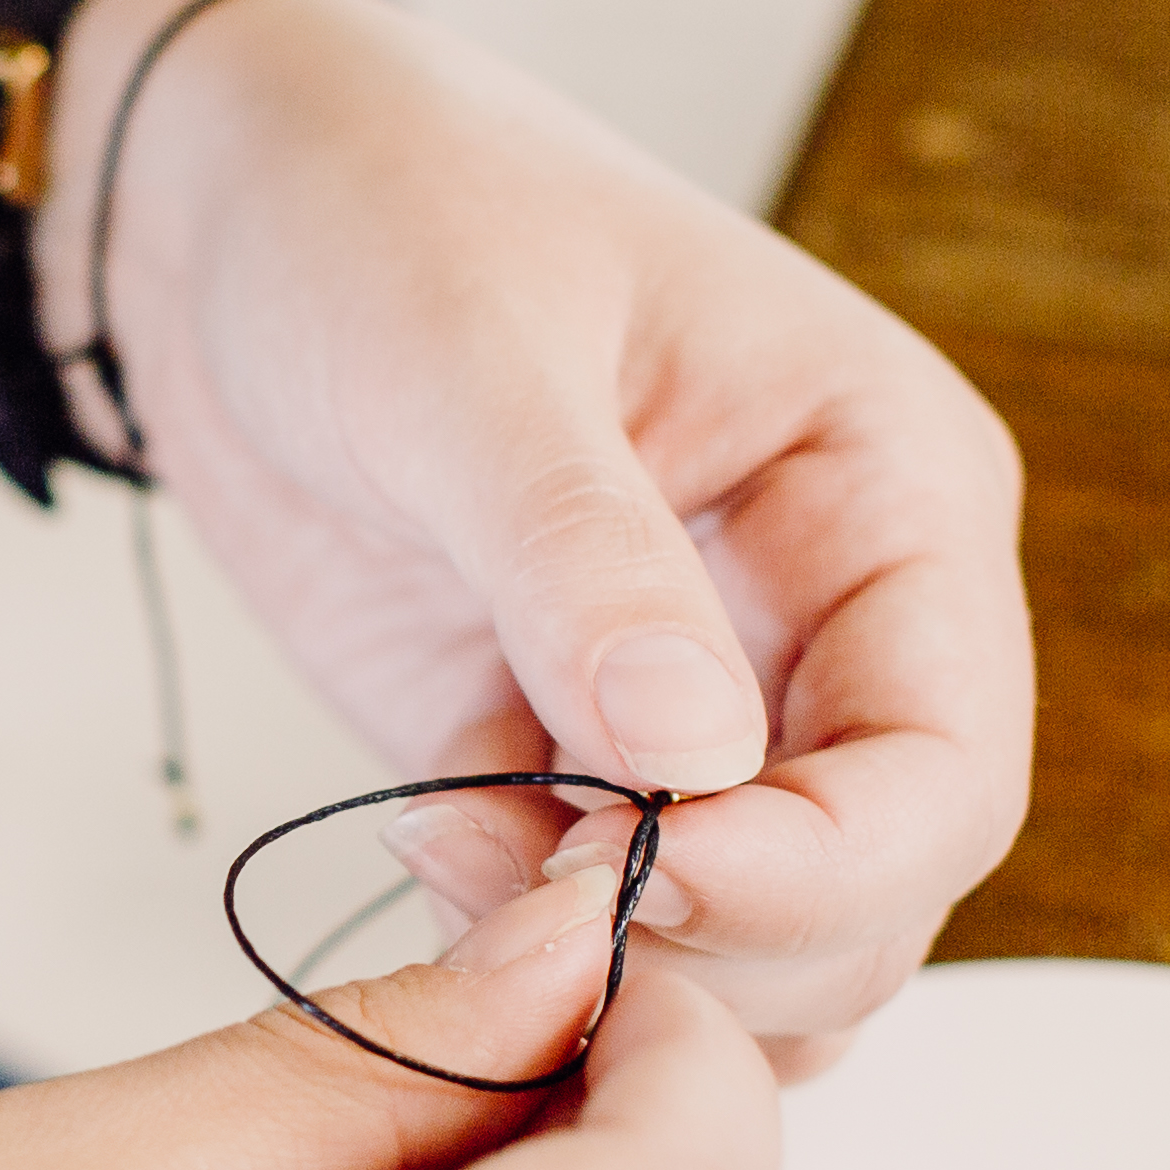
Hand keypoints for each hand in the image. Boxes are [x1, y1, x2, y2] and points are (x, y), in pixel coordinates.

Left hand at [64, 0, 1034, 1073]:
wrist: (221, 200)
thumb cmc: (382, 204)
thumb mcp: (474, 358)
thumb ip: (584, 558)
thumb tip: (696, 754)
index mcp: (892, 492)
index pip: (947, 769)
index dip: (824, 869)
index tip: (649, 881)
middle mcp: (834, 621)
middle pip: (876, 895)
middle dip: (724, 944)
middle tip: (532, 894)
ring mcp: (708, 709)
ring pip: (764, 952)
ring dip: (629, 970)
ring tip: (462, 847)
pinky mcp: (570, 764)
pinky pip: (611, 933)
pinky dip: (531, 947)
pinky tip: (427, 837)